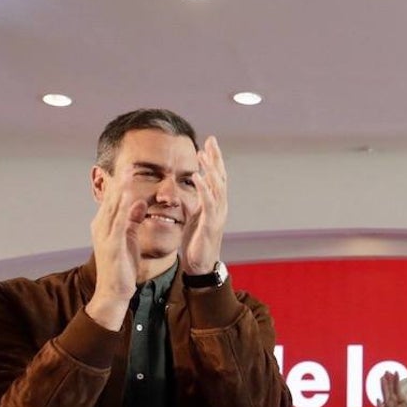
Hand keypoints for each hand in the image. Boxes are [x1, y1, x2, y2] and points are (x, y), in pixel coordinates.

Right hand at [86, 172, 144, 329]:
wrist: (114, 292)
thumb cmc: (122, 266)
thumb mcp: (129, 238)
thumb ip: (132, 220)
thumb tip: (138, 202)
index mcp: (104, 224)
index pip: (113, 199)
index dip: (120, 182)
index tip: (129, 166)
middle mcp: (101, 226)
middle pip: (111, 199)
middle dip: (120, 180)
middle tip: (128, 162)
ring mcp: (104, 235)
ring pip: (113, 207)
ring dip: (121, 189)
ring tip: (128, 172)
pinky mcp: (112, 245)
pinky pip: (118, 223)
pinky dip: (124, 209)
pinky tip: (130, 197)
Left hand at [181, 136, 228, 273]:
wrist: (200, 266)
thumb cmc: (196, 243)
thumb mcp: (193, 218)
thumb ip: (192, 203)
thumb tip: (185, 191)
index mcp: (215, 205)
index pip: (216, 178)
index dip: (214, 160)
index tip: (208, 143)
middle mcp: (220, 207)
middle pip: (221, 177)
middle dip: (216, 158)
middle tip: (211, 140)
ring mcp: (217, 215)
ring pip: (217, 187)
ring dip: (210, 169)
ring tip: (203, 154)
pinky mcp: (211, 224)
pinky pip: (208, 202)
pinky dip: (203, 187)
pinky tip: (196, 176)